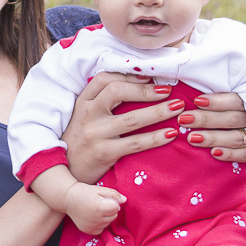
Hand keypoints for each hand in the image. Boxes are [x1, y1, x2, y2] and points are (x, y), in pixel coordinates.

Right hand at [62, 72, 182, 183]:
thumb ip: (102, 101)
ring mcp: (95, 134)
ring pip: (132, 118)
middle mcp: (88, 114)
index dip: (129, 74)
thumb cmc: (81, 140)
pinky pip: (135, 143)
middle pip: (118, 91)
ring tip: (178, 107)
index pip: (105, 78)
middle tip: (169, 90)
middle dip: (147, 90)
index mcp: (84, 101)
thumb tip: (137, 85)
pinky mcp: (104, 153)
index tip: (150, 76)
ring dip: (159, 111)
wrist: (66, 171)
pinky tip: (171, 134)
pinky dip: (156, 137)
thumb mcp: (85, 116)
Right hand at [64, 182, 124, 236]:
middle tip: (100, 203)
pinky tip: (94, 217)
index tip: (105, 199)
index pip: (117, 208)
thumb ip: (114, 194)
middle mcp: (96, 219)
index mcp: (100, 207)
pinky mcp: (88, 230)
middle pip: (113, 216)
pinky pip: (101, 229)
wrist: (68, 198)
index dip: (113, 202)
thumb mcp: (100, 189)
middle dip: (110, 210)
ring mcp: (92, 226)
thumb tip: (124, 200)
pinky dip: (100, 224)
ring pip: (108, 223)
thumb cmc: (85, 192)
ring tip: (96, 209)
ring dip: (106, 217)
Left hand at [180, 92, 245, 162]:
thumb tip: (196, 94)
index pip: (235, 100)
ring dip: (213, 138)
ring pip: (235, 137)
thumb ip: (222, 95)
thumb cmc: (244, 108)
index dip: (216, 101)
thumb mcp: (240, 97)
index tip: (197, 101)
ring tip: (192, 138)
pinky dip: (231, 154)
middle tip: (184, 119)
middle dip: (206, 119)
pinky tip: (214, 153)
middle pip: (231, 119)